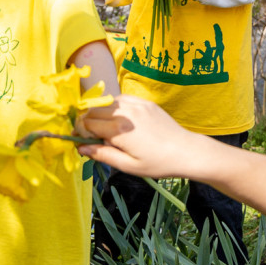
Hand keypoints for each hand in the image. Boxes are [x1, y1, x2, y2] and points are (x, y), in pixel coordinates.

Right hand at [79, 95, 206, 178]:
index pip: (87, 124)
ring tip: (105, 129)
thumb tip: (81, 148)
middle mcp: (125, 113)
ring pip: (106, 103)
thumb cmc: (157, 163)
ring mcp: (136, 104)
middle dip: (87, 122)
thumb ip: (103, 155)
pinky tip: (119, 119)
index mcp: (119, 130)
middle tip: (90, 136)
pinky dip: (115, 107)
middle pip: (94, 110)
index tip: (79, 141)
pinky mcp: (145, 102)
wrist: (186, 151)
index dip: (79, 132)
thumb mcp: (128, 166)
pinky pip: (121, 99)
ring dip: (100, 113)